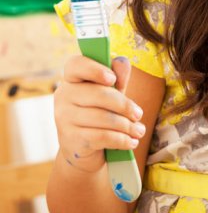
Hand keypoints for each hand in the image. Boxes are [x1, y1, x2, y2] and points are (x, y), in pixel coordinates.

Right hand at [54, 55, 144, 172]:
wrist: (84, 151)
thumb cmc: (100, 113)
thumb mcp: (111, 94)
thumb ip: (118, 77)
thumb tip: (122, 61)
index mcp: (72, 79)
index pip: (75, 65)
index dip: (94, 69)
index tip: (112, 79)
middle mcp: (63, 96)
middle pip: (99, 94)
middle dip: (124, 105)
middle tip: (139, 114)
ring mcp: (64, 118)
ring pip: (103, 118)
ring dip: (127, 126)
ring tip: (139, 131)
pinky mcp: (70, 140)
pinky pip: (102, 137)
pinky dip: (121, 140)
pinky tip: (131, 142)